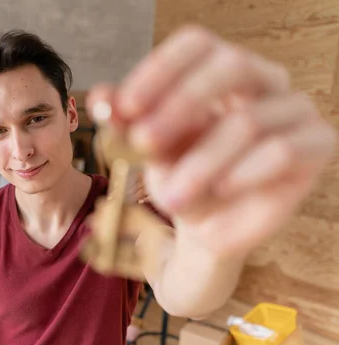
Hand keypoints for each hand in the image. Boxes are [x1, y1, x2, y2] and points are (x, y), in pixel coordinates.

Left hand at [87, 25, 335, 259]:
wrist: (208, 225)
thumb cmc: (179, 178)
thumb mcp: (146, 154)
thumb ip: (126, 124)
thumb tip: (102, 98)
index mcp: (217, 70)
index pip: (196, 44)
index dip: (159, 70)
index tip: (123, 107)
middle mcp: (261, 80)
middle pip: (231, 65)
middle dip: (181, 105)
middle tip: (143, 142)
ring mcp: (293, 110)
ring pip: (249, 121)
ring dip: (201, 162)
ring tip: (170, 196)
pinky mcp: (317, 145)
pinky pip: (283, 150)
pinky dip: (244, 172)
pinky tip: (221, 190)